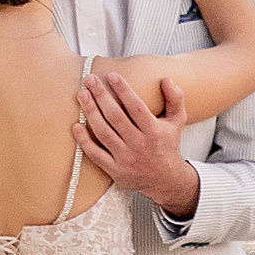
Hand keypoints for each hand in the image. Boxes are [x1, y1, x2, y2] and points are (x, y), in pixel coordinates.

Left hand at [75, 71, 199, 218]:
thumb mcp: (177, 121)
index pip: (136, 107)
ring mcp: (125, 158)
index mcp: (154, 131)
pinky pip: (96, 154)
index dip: (123, 90)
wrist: (165, 180)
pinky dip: (84, 141)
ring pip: (103, 133)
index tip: (112, 75)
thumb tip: (166, 79)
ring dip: (91, 112)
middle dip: (101, 96)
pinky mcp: (114, 170)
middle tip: (90, 79)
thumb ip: (175, 99)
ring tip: (82, 94)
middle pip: (115, 117)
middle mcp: (139, 145)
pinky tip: (76, 125)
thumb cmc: (167, 144)